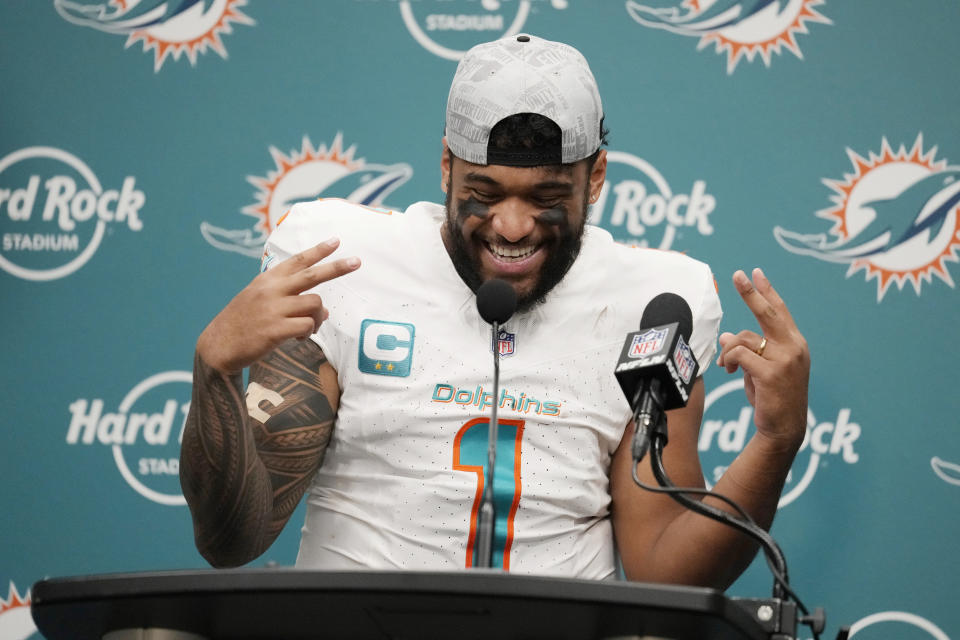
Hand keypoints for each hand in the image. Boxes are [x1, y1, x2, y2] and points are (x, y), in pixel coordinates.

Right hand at [197, 238, 359, 373]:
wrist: (217, 345)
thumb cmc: (242, 323)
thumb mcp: (260, 301)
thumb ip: (290, 301)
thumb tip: (325, 310)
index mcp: (267, 280)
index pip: (297, 260)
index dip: (318, 250)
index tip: (336, 241)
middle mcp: (271, 290)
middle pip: (312, 275)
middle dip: (337, 267)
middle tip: (357, 262)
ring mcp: (273, 309)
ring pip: (315, 305)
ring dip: (318, 318)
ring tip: (307, 328)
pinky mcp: (275, 329)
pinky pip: (307, 326)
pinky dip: (308, 332)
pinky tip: (297, 338)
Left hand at [716, 268, 809, 449]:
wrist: (784, 428)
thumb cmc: (773, 397)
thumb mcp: (762, 369)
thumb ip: (751, 350)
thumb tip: (727, 336)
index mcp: (795, 344)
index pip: (779, 311)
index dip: (767, 291)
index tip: (756, 273)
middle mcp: (794, 347)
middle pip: (767, 312)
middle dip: (751, 292)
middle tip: (737, 274)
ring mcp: (785, 359)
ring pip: (744, 338)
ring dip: (729, 351)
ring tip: (727, 366)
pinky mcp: (771, 372)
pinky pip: (739, 354)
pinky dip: (729, 360)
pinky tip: (730, 371)